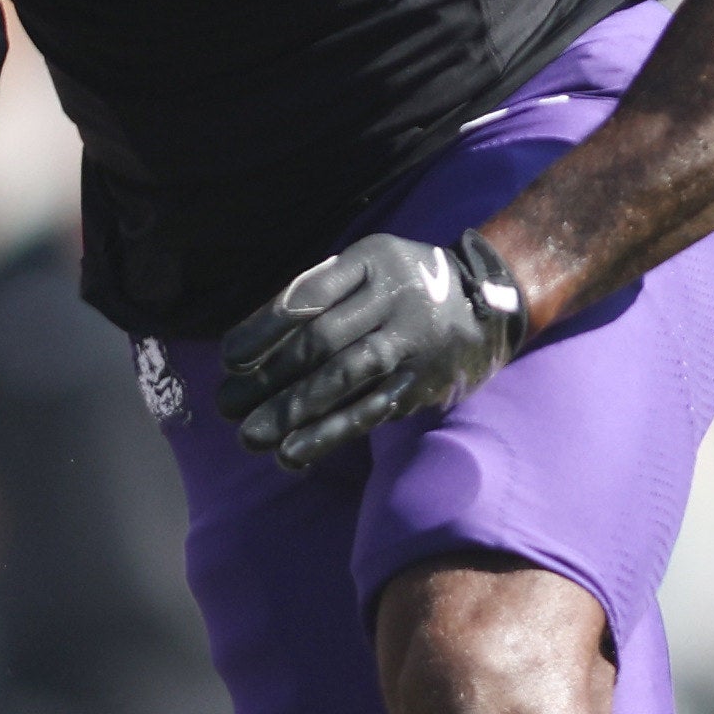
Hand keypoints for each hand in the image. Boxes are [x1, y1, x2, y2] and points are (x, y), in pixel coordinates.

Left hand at [216, 230, 529, 468]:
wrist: (487, 302)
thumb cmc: (403, 283)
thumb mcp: (367, 263)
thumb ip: (318, 290)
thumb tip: (252, 341)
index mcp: (371, 261)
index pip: (308, 296)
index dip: (263, 330)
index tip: (228, 360)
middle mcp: (393, 299)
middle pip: (321, 341)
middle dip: (268, 377)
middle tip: (226, 405)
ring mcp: (410, 344)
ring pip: (344, 379)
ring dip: (292, 411)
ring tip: (250, 436)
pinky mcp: (420, 384)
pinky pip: (370, 411)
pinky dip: (329, 434)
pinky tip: (292, 452)